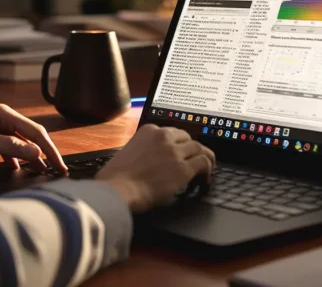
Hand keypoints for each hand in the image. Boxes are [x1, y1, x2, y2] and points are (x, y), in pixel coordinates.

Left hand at [0, 104, 65, 171]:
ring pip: (22, 142)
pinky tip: (20, 168)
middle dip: (46, 153)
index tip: (59, 165)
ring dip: (33, 156)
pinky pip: (9, 147)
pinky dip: (17, 157)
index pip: (35, 132)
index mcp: (3, 113)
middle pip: (32, 135)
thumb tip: (36, 152)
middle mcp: (2, 117)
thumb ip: (10, 146)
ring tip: (43, 171)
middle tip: (59, 170)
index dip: (50, 150)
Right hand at [96, 124, 214, 212]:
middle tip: (192, 165)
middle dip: (191, 152)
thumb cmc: (114, 178)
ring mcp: (174, 152)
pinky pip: (204, 164)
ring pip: (200, 149)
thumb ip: (141, 151)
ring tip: (203, 174)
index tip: (179, 155)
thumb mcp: (126, 153)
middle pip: (188, 139)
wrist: (117, 190)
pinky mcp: (183, 168)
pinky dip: (207, 173)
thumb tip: (146, 160)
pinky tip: (202, 183)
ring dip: (204, 161)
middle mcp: (163, 137)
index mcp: (148, 131)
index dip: (178, 146)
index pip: (172, 133)